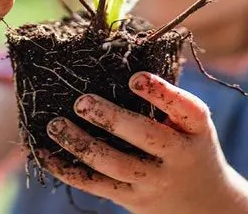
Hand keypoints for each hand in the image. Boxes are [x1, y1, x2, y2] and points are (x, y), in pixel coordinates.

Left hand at [41, 71, 237, 213]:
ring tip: (55, 125)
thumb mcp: (189, 122)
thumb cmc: (186, 143)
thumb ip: (163, 96)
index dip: (162, 93)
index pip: (187, 109)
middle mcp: (178, 156)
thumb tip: (116, 50)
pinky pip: (95, 185)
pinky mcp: (131, 197)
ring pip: (115, 165)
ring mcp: (154, 180)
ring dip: (81, 145)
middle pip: (147, 138)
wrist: (202, 201)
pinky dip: (67, 170)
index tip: (134, 77)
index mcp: (196, 129)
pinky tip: (44, 153)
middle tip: (81, 102)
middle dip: (112, 119)